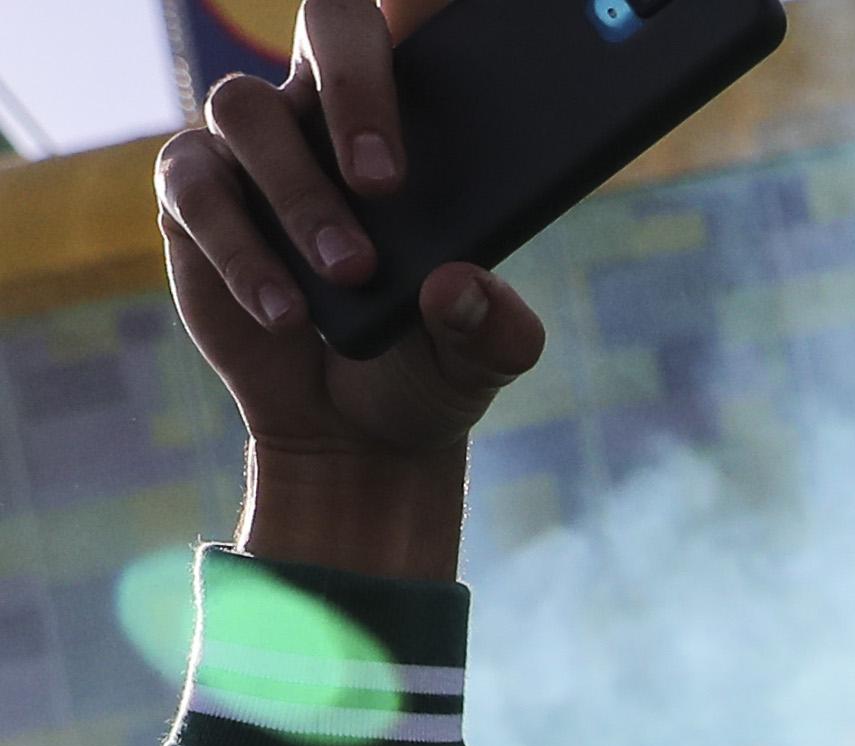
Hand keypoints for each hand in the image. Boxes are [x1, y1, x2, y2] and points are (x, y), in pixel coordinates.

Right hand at [155, 0, 549, 582]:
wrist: (358, 430)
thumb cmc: (428, 362)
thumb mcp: (483, 356)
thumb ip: (496, 328)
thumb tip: (461, 286)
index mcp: (414, 121)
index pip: (410, 24)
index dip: (419, 0)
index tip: (442, 19)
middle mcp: (324, 109)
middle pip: (324, 24)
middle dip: (356, 88)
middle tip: (388, 181)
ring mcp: (252, 146)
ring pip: (247, 109)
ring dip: (299, 194)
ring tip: (352, 274)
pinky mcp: (194, 196)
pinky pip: (201, 192)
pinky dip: (245, 253)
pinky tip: (289, 312)